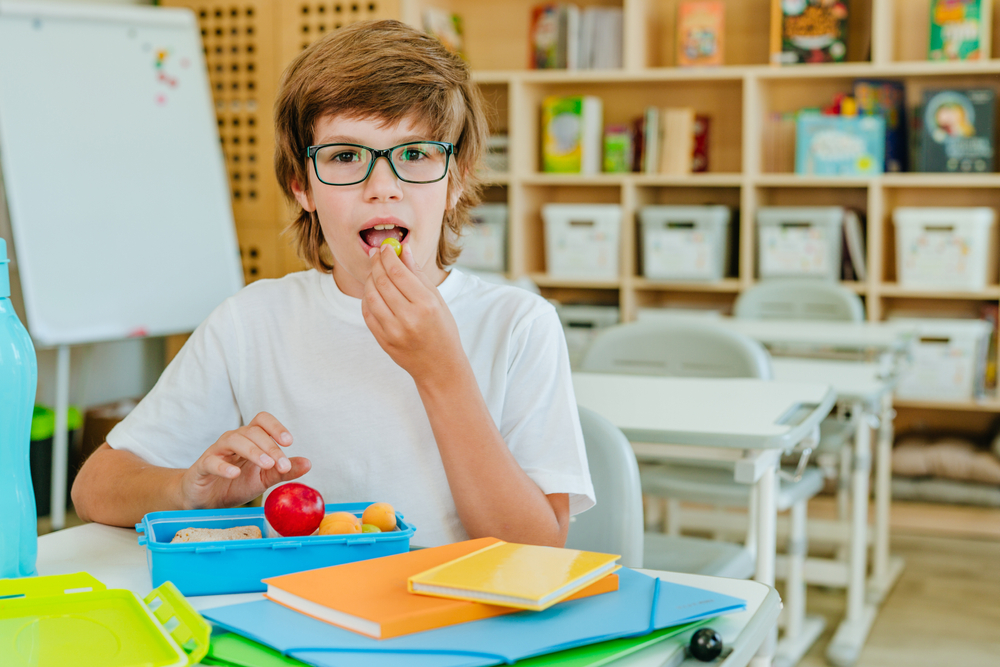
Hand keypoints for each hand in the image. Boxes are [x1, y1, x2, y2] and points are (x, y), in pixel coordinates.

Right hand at [179, 411, 310, 509]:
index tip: (289, 442)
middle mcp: (234, 440)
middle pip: (252, 431)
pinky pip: (212, 461)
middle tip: (283, 465)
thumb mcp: (264, 480)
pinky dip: (223, 466)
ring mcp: (217, 452)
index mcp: (250, 440)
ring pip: (233, 440)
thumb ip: (283, 471)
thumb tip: (308, 463)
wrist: (206, 500)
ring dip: (253, 451)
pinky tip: (235, 473)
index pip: (262, 421)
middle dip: (270, 447)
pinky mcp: (202, 467)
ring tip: (267, 465)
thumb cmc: (235, 485)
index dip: (276, 427)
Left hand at [362, 242, 465, 382]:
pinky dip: (367, 298)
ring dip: (369, 279)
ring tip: (374, 272)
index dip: (388, 257)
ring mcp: (394, 332)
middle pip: (382, 282)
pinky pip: (368, 313)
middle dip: (376, 264)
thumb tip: (404, 249)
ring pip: (371, 296)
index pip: (399, 273)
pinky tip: (373, 291)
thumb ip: (418, 274)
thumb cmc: (442, 329)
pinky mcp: (383, 341)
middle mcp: (409, 318)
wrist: (439, 366)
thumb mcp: (437, 300)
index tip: (385, 247)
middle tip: (376, 255)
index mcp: (427, 305)